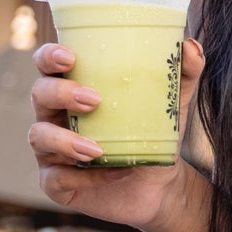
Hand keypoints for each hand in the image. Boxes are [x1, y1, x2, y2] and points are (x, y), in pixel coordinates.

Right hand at [29, 38, 204, 231]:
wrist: (162, 186)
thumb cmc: (155, 136)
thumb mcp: (171, 105)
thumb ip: (181, 75)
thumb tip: (192, 46)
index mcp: (73, 88)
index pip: (47, 64)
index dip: (49, 56)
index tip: (70, 57)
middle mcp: (55, 116)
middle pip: (40, 94)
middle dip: (61, 93)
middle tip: (94, 100)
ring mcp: (51, 150)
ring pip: (39, 136)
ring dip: (65, 140)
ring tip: (97, 148)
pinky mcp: (56, 183)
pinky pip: (56, 179)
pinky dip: (83, 176)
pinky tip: (112, 172)